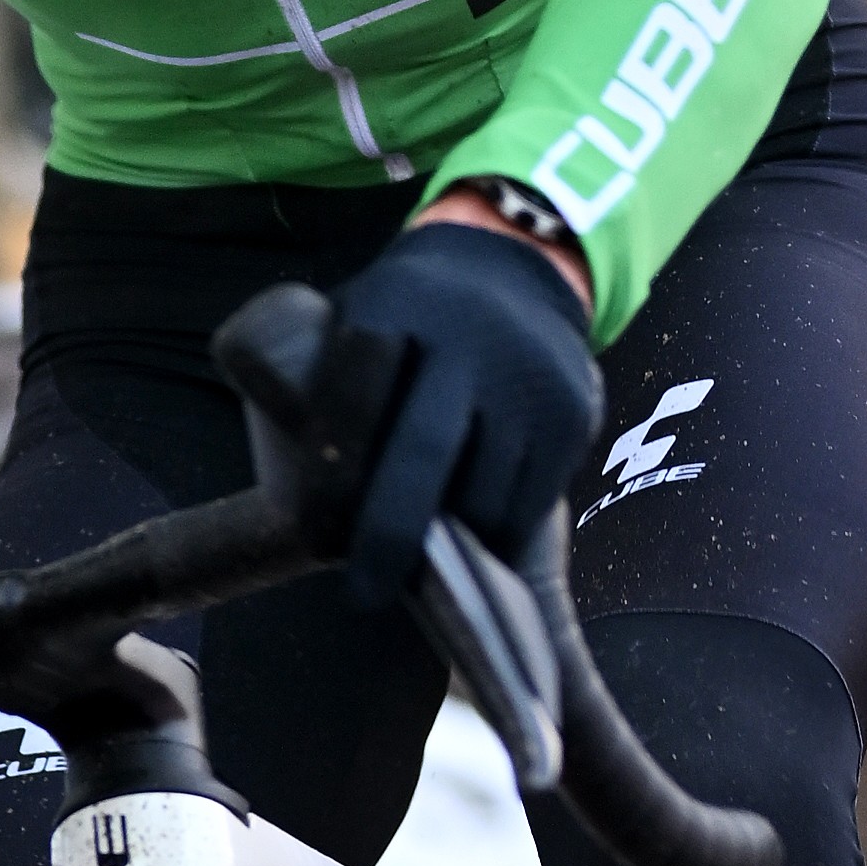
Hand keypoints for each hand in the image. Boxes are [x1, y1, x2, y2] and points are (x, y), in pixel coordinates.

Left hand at [332, 218, 605, 610]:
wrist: (512, 272)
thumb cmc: (404, 325)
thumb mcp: (351, 321)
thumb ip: (317, 388)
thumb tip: (292, 507)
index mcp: (392, 305)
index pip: (351, 402)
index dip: (330, 481)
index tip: (317, 537)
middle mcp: (468, 336)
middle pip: (422, 454)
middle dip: (388, 535)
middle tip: (363, 593)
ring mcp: (528, 374)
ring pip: (483, 495)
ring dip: (450, 545)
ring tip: (424, 554)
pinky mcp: (574, 412)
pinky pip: (529, 504)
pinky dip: (495, 534)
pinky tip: (471, 530)